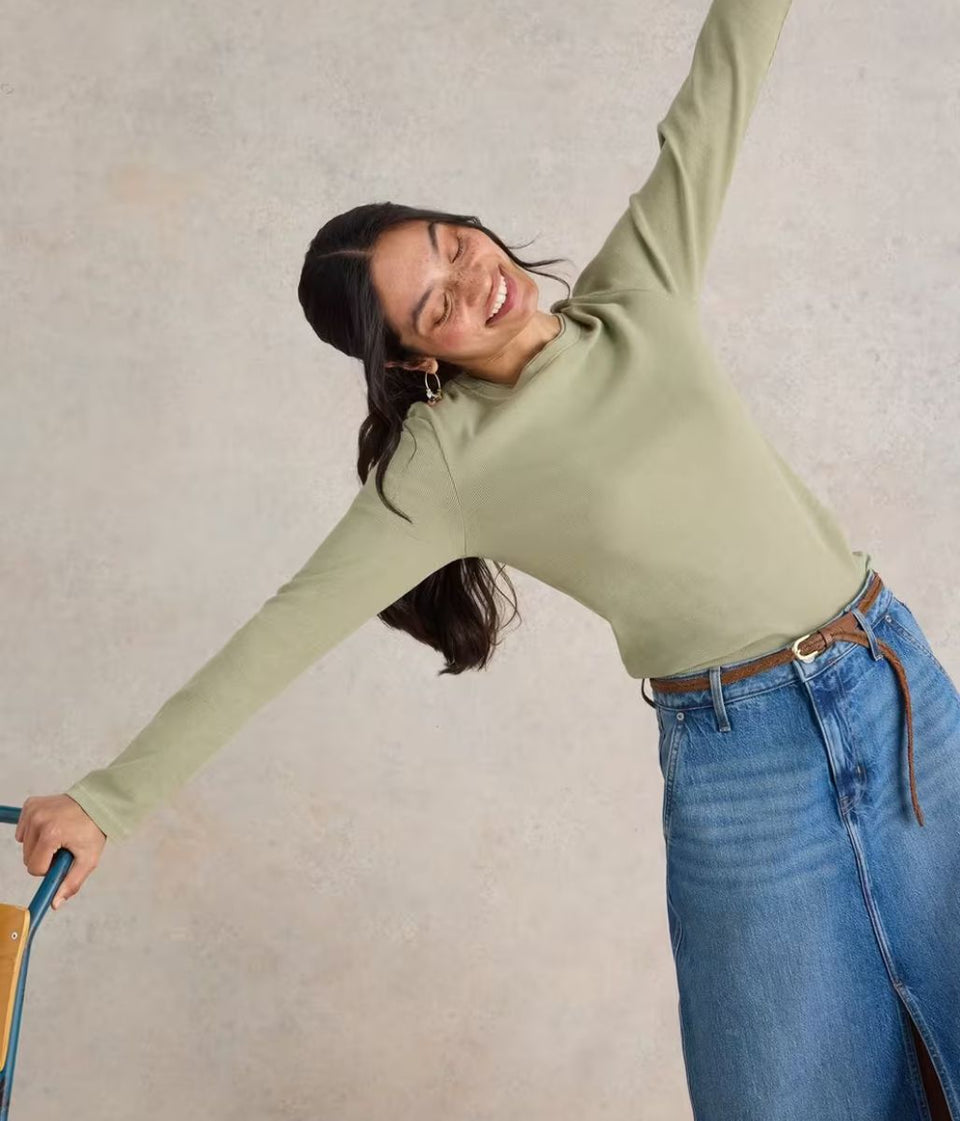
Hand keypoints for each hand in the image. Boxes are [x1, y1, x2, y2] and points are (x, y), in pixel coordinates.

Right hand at [15, 794, 106, 909]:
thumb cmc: (93, 831)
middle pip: (27, 858)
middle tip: (63, 846)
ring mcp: (33, 810)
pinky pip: (22, 829)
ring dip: (39, 845)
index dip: (48, 869)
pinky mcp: (30, 804)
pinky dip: (33, 831)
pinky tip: (51, 826)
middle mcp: (39, 821)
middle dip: (44, 857)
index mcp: (51, 835)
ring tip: (59, 834)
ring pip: (24, 844)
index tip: (61, 859)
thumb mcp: (88, 860)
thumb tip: (55, 904)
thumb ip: (71, 883)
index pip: (35, 868)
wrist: (98, 802)